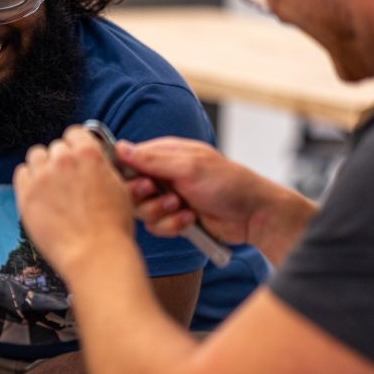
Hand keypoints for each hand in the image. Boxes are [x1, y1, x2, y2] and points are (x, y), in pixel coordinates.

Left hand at [14, 126, 135, 276]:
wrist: (95, 254)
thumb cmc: (111, 227)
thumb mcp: (119, 187)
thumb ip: (102, 167)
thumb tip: (94, 162)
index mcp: (88, 154)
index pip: (75, 133)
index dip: (76, 145)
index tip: (75, 155)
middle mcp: (62, 160)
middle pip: (55, 147)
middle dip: (61, 160)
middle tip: (67, 180)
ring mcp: (41, 177)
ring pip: (35, 156)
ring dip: (43, 167)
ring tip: (51, 186)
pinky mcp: (26, 195)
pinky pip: (21, 174)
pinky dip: (28, 180)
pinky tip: (39, 194)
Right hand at [116, 138, 279, 246]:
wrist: (252, 215)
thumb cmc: (228, 183)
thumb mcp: (189, 166)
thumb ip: (152, 159)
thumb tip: (121, 147)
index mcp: (165, 154)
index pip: (129, 159)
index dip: (127, 174)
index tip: (140, 183)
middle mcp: (163, 175)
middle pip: (131, 189)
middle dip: (145, 197)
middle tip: (161, 195)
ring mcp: (168, 198)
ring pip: (142, 211)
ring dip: (162, 213)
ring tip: (182, 207)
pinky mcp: (173, 219)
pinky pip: (156, 226)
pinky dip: (172, 225)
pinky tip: (190, 219)